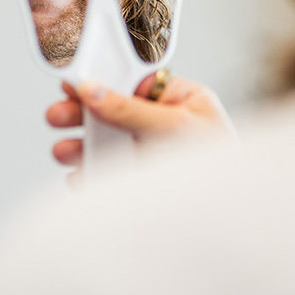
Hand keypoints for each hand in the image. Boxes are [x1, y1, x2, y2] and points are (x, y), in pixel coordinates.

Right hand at [45, 73, 233, 170]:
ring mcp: (155, 154)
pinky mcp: (145, 183)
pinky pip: (112, 176)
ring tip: (62, 153)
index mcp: (181, 99)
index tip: (72, 81)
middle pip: (115, 113)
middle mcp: (166, 124)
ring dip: (80, 148)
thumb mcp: (173, 126)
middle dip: (83, 116)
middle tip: (56, 116)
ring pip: (109, 146)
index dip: (103, 80)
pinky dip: (91, 177)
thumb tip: (92, 88)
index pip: (134, 82)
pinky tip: (78, 179)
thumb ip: (130, 109)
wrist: (238, 213)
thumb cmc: (220, 162)